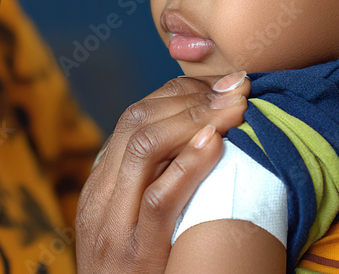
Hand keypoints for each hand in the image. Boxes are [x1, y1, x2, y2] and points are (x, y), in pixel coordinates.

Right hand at [75, 72, 249, 273]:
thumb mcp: (131, 228)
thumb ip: (150, 188)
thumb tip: (197, 142)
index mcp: (99, 187)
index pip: (133, 119)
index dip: (179, 93)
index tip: (221, 84)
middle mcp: (99, 198)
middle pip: (135, 122)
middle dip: (190, 96)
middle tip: (239, 84)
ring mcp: (113, 226)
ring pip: (143, 148)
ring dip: (196, 117)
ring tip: (237, 104)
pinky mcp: (136, 254)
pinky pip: (158, 199)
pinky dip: (188, 165)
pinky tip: (216, 143)